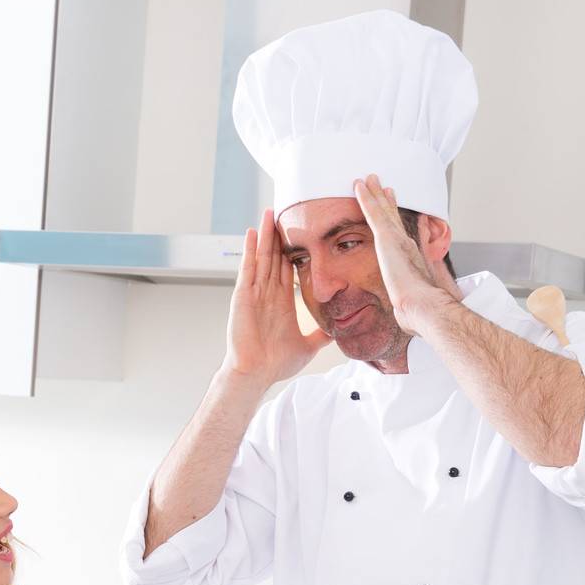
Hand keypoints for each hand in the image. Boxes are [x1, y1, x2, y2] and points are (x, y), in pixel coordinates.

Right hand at [223, 208, 329, 387]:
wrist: (257, 374)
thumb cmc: (275, 364)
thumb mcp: (308, 346)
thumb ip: (321, 334)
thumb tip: (340, 330)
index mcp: (282, 302)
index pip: (289, 268)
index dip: (294, 249)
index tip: (302, 231)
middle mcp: (268, 294)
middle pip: (275, 256)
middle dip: (279, 234)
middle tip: (285, 210)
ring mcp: (255, 293)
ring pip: (262, 256)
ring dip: (266, 234)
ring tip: (270, 211)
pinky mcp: (243, 296)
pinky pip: (248, 268)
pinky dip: (250, 249)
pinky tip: (254, 231)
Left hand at [353, 175, 452, 335]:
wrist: (422, 305)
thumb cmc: (417, 310)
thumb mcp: (409, 302)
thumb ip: (406, 300)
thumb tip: (404, 313)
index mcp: (409, 255)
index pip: (399, 232)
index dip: (395, 217)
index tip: (392, 204)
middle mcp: (404, 243)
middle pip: (392, 216)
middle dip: (385, 199)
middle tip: (380, 183)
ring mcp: (395, 239)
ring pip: (382, 210)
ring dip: (374, 192)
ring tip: (367, 178)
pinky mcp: (387, 238)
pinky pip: (373, 213)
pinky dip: (367, 197)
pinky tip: (359, 186)